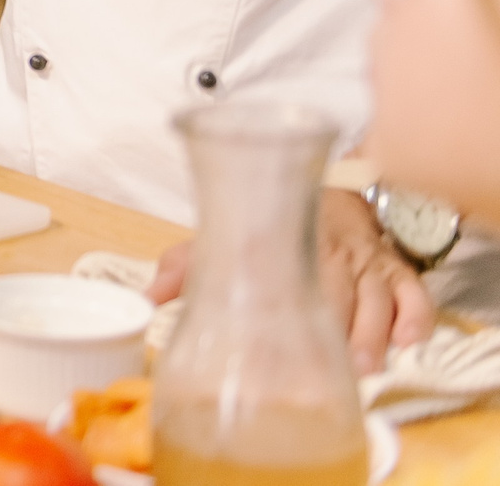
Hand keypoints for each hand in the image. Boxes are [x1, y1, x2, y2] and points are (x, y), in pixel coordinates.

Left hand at [146, 187, 433, 372]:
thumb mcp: (227, 240)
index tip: (278, 329)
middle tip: (331, 364)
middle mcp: (329, 251)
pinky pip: (416, 297)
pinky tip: (405, 341)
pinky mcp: (399, 273)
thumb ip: (188, 265)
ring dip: (374, 331)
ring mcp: (367, 263)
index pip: (284, 261)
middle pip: (339, 290)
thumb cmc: (272, 231)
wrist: (333, 197)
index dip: (283, 293)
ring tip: (365, 365)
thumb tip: (147, 296)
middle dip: (337, 327)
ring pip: (378, 297)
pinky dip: (414, 319)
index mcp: (284, 240)